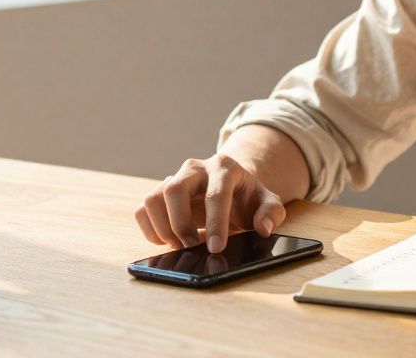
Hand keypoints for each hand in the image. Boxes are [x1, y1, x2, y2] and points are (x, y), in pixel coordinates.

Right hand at [134, 153, 285, 253]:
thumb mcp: (267, 203)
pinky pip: (143, 209)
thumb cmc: (247, 197)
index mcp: (224, 168)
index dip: (215, 223)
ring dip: (163, 228)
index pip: (216, 194)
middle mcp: (195, 168)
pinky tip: (168, 241)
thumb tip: (263, 228)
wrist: (230, 189)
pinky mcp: (160, 193)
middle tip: (192, 248)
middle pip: (174, 190)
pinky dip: (150, 230)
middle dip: (181, 224)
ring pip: (153, 198)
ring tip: (180, 245)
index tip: (217, 248)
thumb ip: (272, 213)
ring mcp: (174, 178)